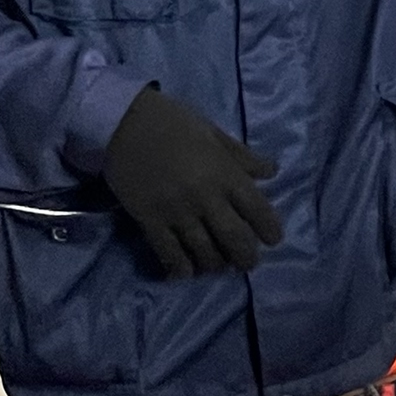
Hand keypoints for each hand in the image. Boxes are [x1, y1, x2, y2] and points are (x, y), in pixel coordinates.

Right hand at [101, 87, 283, 279]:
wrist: (122, 122)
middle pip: (234, 237)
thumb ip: (242, 157)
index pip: (257, 210)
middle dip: (246, 256)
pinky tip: (186, 273)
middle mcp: (205, 197)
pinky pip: (168, 252)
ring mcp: (177, 212)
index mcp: (225, 174)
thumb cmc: (173, 122)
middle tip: (248, 264)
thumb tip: (272, 171)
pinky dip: (180, 267)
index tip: (273, 239)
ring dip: (215, 265)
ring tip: (219, 268)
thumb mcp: (215, 133)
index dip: (269, 229)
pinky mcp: (149, 220)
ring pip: (204, 250)